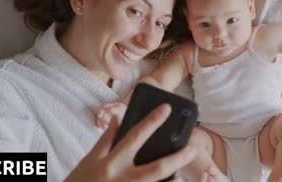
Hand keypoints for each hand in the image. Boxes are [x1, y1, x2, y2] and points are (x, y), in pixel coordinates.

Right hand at [67, 104, 195, 181]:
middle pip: (156, 168)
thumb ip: (106, 139)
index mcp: (111, 163)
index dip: (152, 121)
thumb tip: (118, 117)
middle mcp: (122, 179)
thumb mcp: (89, 160)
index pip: (135, 136)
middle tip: (192, 149)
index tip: (167, 108)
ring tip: (182, 177)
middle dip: (177, 158)